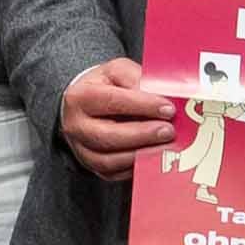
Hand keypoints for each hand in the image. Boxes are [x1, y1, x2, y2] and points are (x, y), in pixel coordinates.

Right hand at [61, 56, 177, 182]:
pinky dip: (136, 167)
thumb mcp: (118, 72)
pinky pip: (115, 173)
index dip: (142, 106)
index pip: (112, 101)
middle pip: (109, 136)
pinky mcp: (91, 166)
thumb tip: (159, 96)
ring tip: (165, 145)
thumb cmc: (103, 86)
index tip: (168, 109)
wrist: (84, 105)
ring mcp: (81, 149)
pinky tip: (154, 156)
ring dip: (142, 154)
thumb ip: (137, 79)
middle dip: (143, 134)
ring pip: (111, 160)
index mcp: (79, 97)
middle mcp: (75, 126)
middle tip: (169, 130)